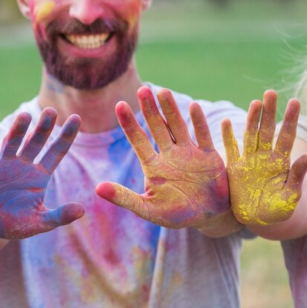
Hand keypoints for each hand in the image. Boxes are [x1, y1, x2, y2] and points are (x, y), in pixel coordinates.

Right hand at [0, 108, 83, 240]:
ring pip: (12, 141)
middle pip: (36, 141)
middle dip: (43, 127)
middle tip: (50, 111)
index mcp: (39, 175)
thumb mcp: (37, 223)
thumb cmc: (12, 225)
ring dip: (18, 128)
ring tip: (24, 116)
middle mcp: (23, 164)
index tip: (76, 118)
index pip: (56, 152)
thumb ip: (58, 216)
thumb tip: (82, 211)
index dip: (66, 136)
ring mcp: (3, 163)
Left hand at [97, 86, 230, 229]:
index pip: (138, 140)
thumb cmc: (176, 215)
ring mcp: (190, 154)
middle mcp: (170, 155)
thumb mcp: (148, 209)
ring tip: (163, 91)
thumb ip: (124, 198)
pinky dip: (199, 122)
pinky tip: (193, 106)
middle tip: (142, 89)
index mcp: (154, 166)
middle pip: (158, 128)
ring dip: (171, 110)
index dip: (129, 124)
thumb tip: (96, 189)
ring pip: (178, 127)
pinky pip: (203, 136)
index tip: (119, 105)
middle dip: (150, 109)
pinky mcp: (210, 157)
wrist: (208, 218)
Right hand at [224, 90, 306, 224]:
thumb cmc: (279, 211)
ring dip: (252, 119)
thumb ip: (296, 176)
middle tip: (271, 92)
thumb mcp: (291, 196)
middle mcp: (265, 158)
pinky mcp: (235, 170)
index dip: (289, 120)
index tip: (294, 102)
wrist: (259, 220)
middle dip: (270, 112)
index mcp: (280, 163)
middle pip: (267, 130)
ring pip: (250, 136)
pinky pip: (231, 151)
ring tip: (255, 102)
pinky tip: (226, 122)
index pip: (286, 136)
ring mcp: (249, 162)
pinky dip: (227, 137)